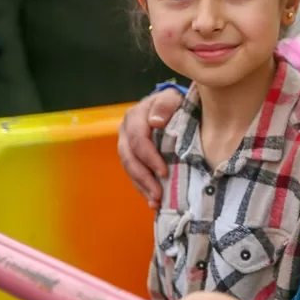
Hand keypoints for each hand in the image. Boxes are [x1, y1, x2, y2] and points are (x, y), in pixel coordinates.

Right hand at [118, 88, 182, 207]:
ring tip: (156, 202)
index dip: (149, 158)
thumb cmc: (174, 102)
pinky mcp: (131, 155)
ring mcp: (126, 144)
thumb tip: (155, 122)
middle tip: (158, 195)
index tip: (164, 172)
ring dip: (142, 186)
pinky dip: (142, 187)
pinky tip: (152, 201)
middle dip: (144, 178)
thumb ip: (165, 106)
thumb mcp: (172, 98)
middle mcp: (126, 131)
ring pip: (130, 168)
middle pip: (130, 158)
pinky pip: (133, 173)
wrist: (170, 105)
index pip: (138, 140)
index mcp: (134, 116)